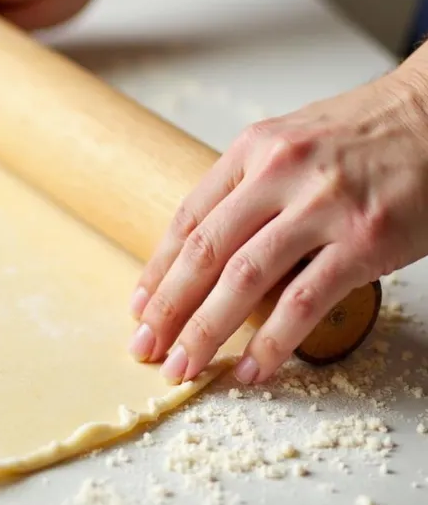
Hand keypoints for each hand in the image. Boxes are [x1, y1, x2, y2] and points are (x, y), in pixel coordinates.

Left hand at [127, 69, 427, 384]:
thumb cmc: (362, 136)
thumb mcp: (290, 144)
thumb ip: (248, 189)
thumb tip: (206, 250)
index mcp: (253, 148)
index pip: (188, 219)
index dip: (157, 270)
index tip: (140, 309)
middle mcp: (279, 171)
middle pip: (205, 252)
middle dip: (168, 309)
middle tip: (145, 348)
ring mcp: (322, 206)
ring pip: (244, 279)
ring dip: (206, 331)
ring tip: (183, 368)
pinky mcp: (364, 240)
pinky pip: (305, 301)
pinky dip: (272, 341)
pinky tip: (251, 368)